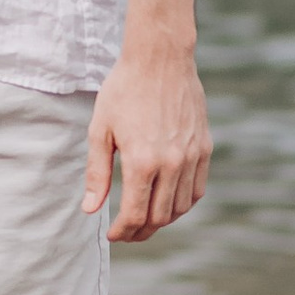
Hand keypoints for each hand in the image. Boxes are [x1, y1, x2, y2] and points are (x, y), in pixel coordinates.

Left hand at [83, 42, 211, 242]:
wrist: (160, 59)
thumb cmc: (123, 90)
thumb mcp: (100, 129)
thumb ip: (97, 173)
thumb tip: (91, 209)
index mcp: (142, 161)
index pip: (135, 214)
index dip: (122, 231)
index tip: (112, 235)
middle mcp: (171, 164)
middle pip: (159, 217)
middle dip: (141, 231)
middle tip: (126, 233)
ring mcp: (191, 157)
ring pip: (180, 207)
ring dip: (162, 220)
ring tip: (144, 220)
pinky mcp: (204, 149)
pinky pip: (197, 189)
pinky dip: (183, 203)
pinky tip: (168, 202)